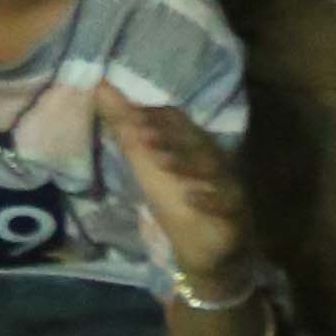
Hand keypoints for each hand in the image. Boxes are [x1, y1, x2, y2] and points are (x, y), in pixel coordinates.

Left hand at [96, 88, 258, 286]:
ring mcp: (227, 185)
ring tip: (160, 162)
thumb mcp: (145, 163)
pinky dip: (209, 200)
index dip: (155, 115)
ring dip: (185, 163)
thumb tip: (99, 86)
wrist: (202, 249)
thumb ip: (125, 127)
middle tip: (141, 135)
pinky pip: (226, 204)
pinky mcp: (236, 213)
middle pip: (196, 141)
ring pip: (213, 168)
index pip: (177, 120)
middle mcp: (212, 159)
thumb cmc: (173, 200)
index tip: (131, 114)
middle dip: (169, 137)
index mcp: (191, 144)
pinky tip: (190, 198)